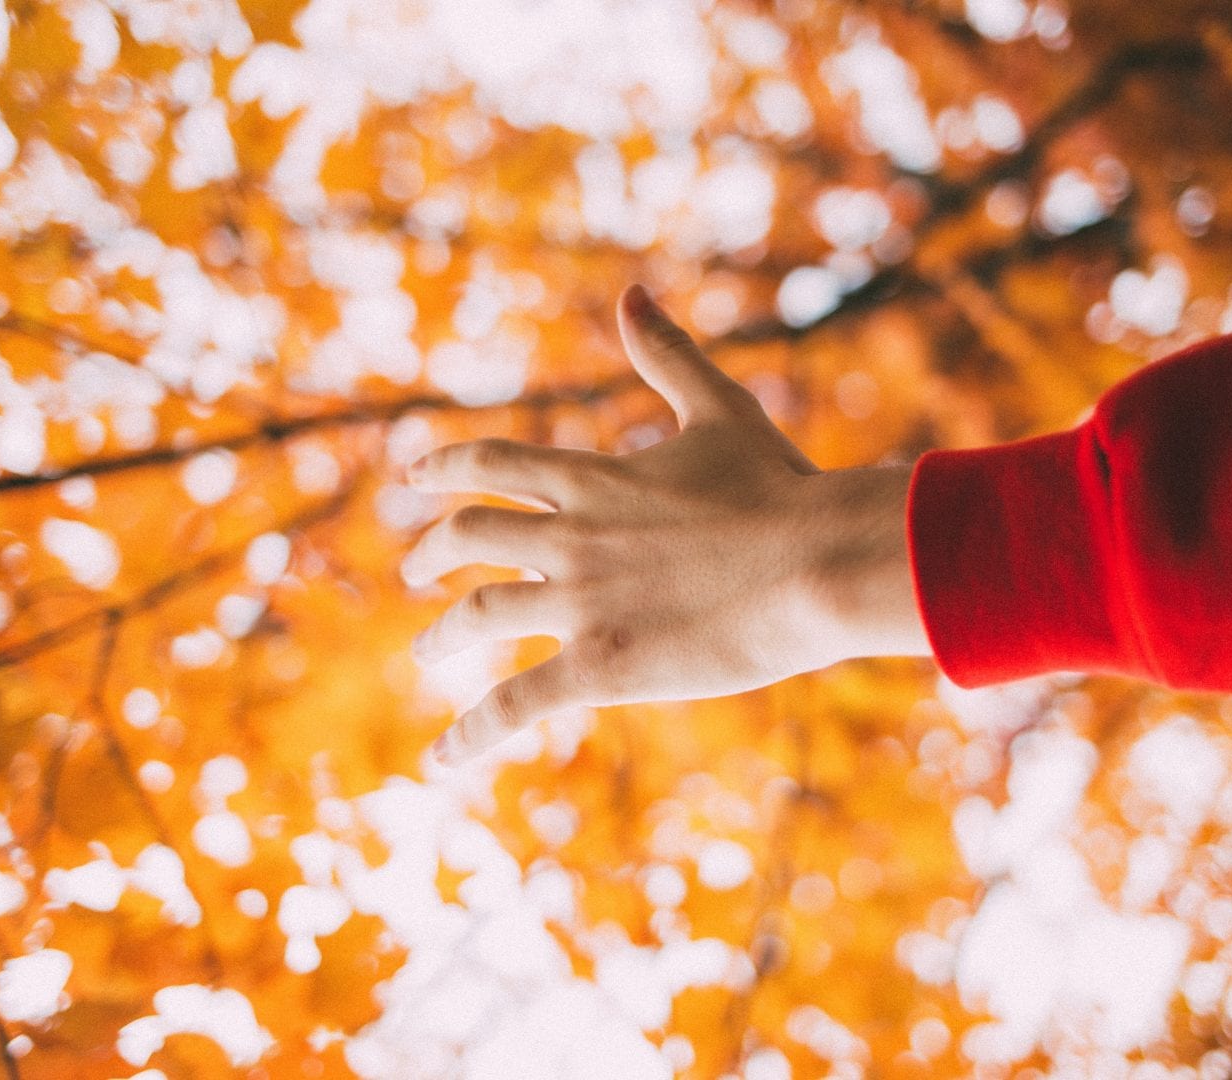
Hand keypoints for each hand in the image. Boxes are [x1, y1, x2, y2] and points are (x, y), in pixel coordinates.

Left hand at [403, 283, 926, 765]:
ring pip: (478, 615)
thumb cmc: (781, 487)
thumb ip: (668, 353)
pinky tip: (442, 757)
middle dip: (432, 551)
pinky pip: (513, 705)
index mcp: (595, 478)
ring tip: (426, 647)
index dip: (444, 466)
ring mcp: (580, 603)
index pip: (493, 465)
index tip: (413, 475)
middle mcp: (572, 536)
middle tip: (415, 567)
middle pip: (470, 537)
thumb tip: (631, 290)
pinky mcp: (600, 667)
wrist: (817, 561)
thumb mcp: (720, 408)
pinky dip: (470, 733)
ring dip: (443, 632)